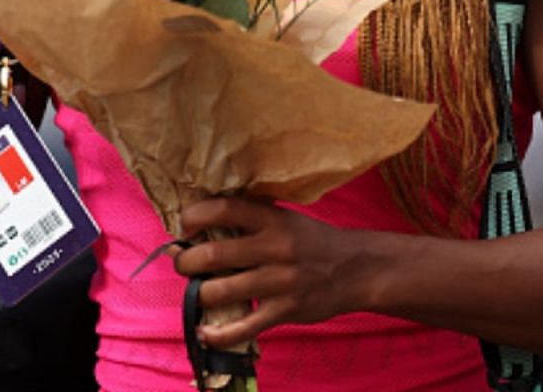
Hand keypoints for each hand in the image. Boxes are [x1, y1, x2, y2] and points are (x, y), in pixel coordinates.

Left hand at [171, 196, 372, 346]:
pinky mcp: (287, 311)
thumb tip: (195, 224)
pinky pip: (246, 326)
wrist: (358, 269)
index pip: (223, 210)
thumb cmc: (309, 241)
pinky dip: (220, 333)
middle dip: (186, 261)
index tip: (184, 226)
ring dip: (198, 293)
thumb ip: (246, 219)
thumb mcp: (282, 219)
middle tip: (183, 263)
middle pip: (213, 255)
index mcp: (272, 221)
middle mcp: (276, 249)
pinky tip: (205, 331)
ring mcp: (282, 282)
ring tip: (197, 290)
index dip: (194, 216)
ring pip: (222, 291)